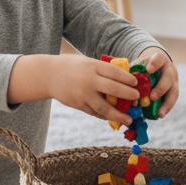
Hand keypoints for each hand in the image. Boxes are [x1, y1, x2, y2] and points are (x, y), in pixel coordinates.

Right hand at [8, 54, 139, 124]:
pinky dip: (105, 116)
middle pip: (113, 89)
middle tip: (136, 99)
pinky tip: (113, 118)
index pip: (114, 72)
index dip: (127, 79)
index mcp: (92, 66)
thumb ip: (103, 70)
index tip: (136, 84)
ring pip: (104, 107)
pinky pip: (95, 113)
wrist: (49, 75)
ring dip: (118, 115)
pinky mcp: (79, 105)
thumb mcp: (87, 62)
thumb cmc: (73, 67)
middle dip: (127, 95)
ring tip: (129, 120)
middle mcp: (89, 80)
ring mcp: (83, 94)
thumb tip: (125, 80)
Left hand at [134, 47, 178, 118]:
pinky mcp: (174, 93)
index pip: (159, 59)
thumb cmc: (144, 67)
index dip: (155, 64)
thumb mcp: (139, 66)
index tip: (148, 70)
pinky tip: (160, 115)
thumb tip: (124, 89)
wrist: (156, 67)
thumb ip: (133, 74)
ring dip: (166, 104)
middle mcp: (169, 71)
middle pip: (168, 78)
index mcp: (160, 60)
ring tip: (159, 114)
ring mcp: (174, 83)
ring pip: (173, 93)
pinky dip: (165, 109)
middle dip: (160, 88)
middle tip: (152, 97)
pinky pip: (171, 102)